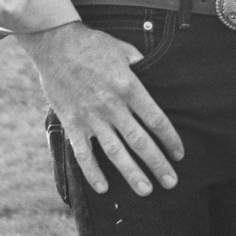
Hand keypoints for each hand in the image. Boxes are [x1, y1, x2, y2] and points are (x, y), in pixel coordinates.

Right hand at [18, 19, 183, 196]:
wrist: (55, 45)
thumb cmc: (94, 45)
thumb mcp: (125, 51)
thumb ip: (142, 67)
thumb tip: (155, 76)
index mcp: (130, 88)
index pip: (157, 120)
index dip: (170, 140)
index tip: (180, 154)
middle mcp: (113, 106)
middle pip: (140, 141)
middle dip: (157, 164)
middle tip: (171, 182)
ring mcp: (91, 117)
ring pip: (115, 152)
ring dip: (132, 173)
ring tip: (146, 190)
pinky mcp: (71, 123)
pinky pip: (83, 153)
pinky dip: (92, 171)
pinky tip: (104, 188)